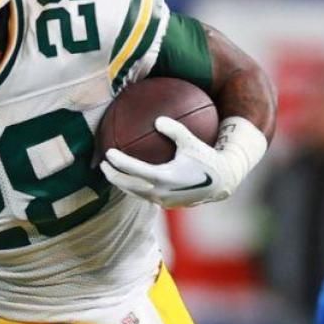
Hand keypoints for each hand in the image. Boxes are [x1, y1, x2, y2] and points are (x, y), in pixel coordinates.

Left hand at [101, 115, 268, 208]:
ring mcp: (162, 201)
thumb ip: (175, 130)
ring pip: (134, 194)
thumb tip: (157, 119)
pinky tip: (129, 179)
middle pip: (128, 185)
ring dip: (121, 184)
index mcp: (164, 177)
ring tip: (112, 173)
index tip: (108, 153)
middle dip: (112, 176)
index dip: (119, 162)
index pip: (134, 170)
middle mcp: (160, 192)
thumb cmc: (206, 159)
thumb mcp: (191, 142)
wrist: (221, 183)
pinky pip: (143, 196)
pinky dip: (133, 188)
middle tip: (102, 165)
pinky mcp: (166, 204)